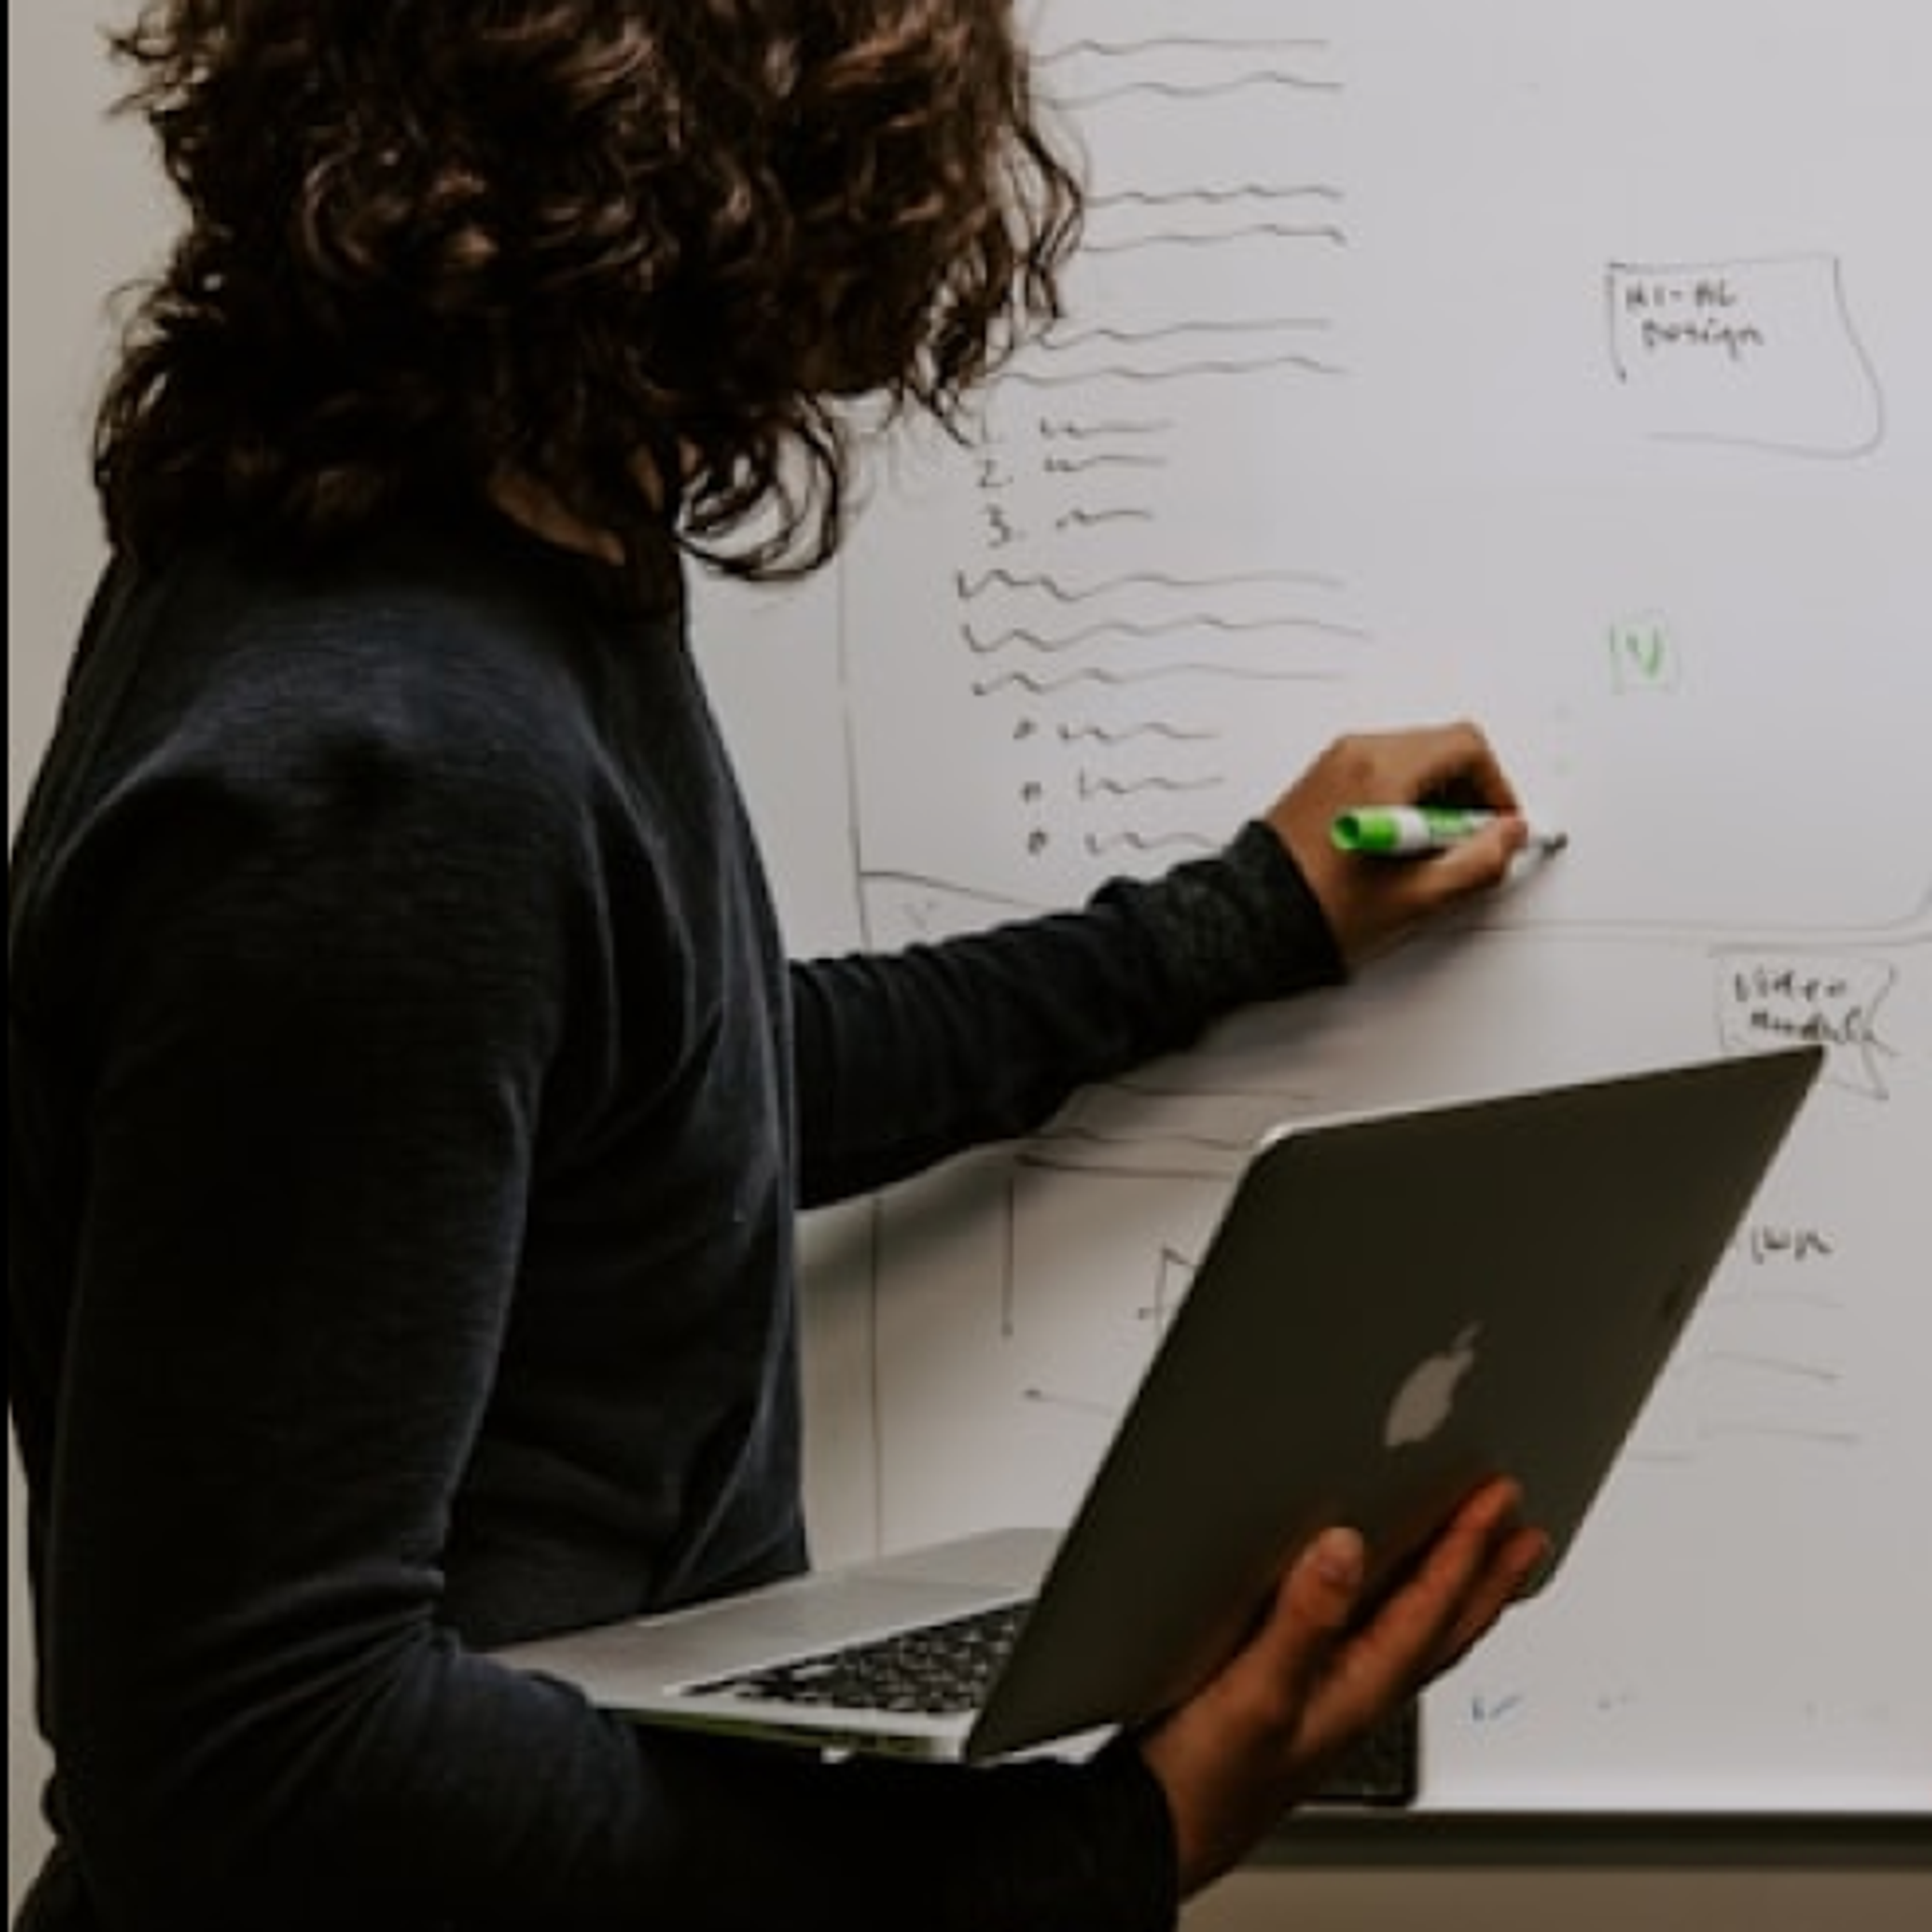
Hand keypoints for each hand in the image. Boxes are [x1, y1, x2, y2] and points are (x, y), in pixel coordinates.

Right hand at [1135, 1477, 1547, 1895]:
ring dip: (1458, 1595)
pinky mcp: (1303, 1699)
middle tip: (1524, 1530)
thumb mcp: (1256, 1692)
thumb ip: (1303, 1621)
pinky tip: (1384, 1603)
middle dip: (1488, 1575)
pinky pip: (1380, 1647)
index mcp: (1358, 1689)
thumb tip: (1346, 1548)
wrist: (1161, 1831)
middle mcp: (1358, 1694)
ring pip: (1420, 1639)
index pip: (1431, 1608)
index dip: (1467, 1549)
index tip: (1497, 1500)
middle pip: (1445, 1628)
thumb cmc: (1208, 1781)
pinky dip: (1405, 1615)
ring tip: (1484, 1561)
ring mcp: (1334, 1700)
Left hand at [1262, 721, 1530, 969]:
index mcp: (1382, 770)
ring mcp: (1335, 764)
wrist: (1251, 919)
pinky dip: (1405, 799)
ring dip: (1437, 799)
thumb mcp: (1417, 895)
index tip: (1499, 827)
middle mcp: (1356, 754)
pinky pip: (1381, 773)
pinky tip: (1398, 848)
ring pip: (1413, 761)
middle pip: (1442, 749)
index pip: (1466, 747)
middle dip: (1468, 795)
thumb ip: (1477, 861)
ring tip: (1428, 854)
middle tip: (1467, 844)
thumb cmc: (1320, 908)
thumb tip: (1509, 837)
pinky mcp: (1323, 781)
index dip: (1497, 788)